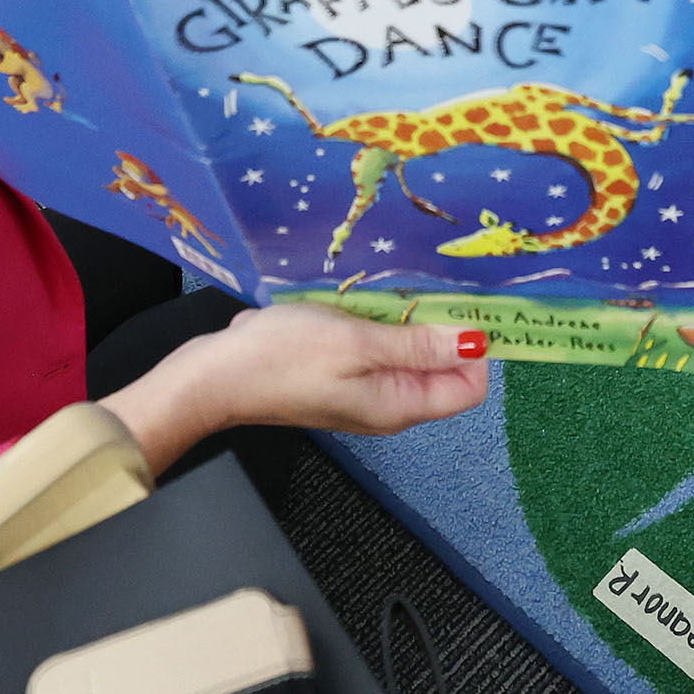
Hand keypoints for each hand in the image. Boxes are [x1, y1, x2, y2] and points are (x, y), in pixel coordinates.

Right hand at [195, 303, 491, 435]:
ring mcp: (362, 390)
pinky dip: (381, 323)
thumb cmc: (282, 358)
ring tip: (395, 291)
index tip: (471, 307)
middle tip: (432, 288)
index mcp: (398, 405)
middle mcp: (387, 405)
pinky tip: (366, 301)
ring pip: (409, 353)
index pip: (469, 386)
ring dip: (410, 321)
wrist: (217, 374)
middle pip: (441, 368)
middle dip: (444, 329)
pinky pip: (379, 348)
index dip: (476, 348)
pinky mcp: (341, 374)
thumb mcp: (359, 343)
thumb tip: (475, 344)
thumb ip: (418, 345)